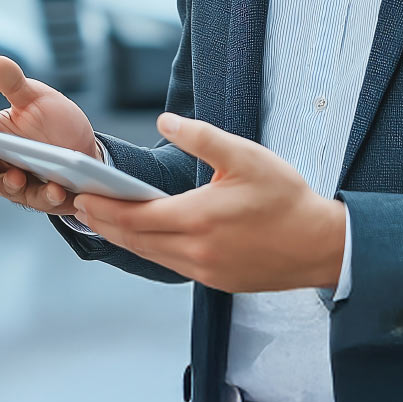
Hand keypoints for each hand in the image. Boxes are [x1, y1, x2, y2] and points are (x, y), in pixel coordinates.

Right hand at [0, 55, 95, 216]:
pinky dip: (46, 195)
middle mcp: (0, 161)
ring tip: (19, 176)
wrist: (87, 147)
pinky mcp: (40, 197)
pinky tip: (56, 189)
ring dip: (10, 184)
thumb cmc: (54, 120)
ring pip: (4, 188)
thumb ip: (14, 84)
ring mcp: (18, 182)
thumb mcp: (37, 98)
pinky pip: (39, 200)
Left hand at [71, 113, 345, 293]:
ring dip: (123, 238)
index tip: (81, 195)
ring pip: (150, 255)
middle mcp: (196, 251)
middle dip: (104, 222)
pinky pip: (171, 264)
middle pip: (135, 239)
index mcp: (198, 218)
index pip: (135, 216)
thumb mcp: (245, 156)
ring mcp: (205, 270)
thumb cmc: (287, 198)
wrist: (322, 245)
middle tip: (80, 206)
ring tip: (102, 219)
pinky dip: (149, 249)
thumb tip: (166, 120)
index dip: (104, 207)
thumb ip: (201, 137)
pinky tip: (144, 236)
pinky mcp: (215, 281)